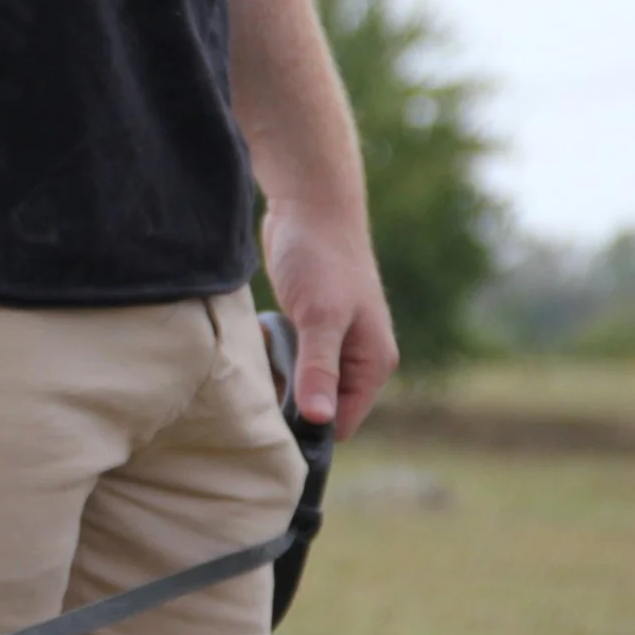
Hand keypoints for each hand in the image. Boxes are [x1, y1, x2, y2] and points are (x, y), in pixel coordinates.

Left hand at [260, 200, 397, 439]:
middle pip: (318, 407)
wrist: (310, 206)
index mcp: (373, 364)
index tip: (271, 417)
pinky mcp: (308, 328)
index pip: (341, 423)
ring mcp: (333, 343)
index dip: (308, 428)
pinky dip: (271, 353)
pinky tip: (261, 333)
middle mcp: (357, 359)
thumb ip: (319, 370)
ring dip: (276, 374)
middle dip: (286, 399)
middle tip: (261, 377)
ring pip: (299, 383)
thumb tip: (320, 421)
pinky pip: (287, 359)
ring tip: (263, 348)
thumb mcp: (319, 317)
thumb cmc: (321, 258)